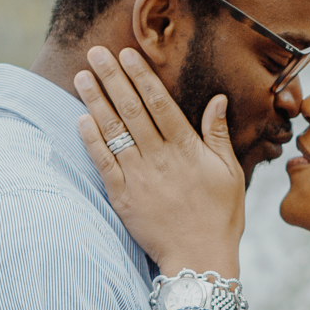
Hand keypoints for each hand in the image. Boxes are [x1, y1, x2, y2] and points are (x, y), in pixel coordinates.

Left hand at [74, 46, 243, 277]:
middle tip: (96, 52)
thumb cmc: (220, 216)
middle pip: (132, 110)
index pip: (160, 103)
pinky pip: (103, 163)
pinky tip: (81, 119)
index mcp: (187, 149)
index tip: (127, 54)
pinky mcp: (122, 196)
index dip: (141, 76)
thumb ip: (217, 134)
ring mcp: (139, 177)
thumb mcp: (229, 173)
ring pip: (114, 132)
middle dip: (113, 78)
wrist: (199, 257)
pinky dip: (91, 141)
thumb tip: (217, 99)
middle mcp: (160, 158)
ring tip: (82, 76)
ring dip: (96, 102)